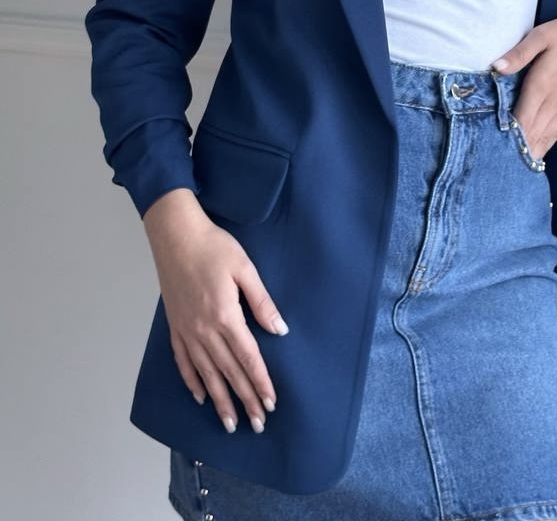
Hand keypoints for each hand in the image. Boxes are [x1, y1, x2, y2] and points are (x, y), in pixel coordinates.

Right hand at [143, 188, 288, 434]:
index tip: (271, 403)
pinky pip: (183, 361)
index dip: (260, 383)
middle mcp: (204, 330)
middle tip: (258, 424)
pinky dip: (192, 381)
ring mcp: (186, 330)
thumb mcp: (245, 269)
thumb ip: (262, 302)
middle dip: (245, 400)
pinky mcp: (174, 325)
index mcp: (225, 316)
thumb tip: (279, 330)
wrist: (175, 234)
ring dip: (219, 401)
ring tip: (230, 423)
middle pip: (229, 372)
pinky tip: (200, 396)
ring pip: (206, 374)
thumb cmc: (213, 247)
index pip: (248, 358)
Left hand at [491, 0, 556, 160]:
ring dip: (532, 151)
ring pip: (546, 138)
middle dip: (516, 151)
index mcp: (541, 87)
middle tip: (499, 164)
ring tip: (515, 166)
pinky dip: (547, 144)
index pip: (520, 121)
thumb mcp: (541, 36)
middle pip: (532, 136)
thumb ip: (518, 54)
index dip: (506, 138)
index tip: (492, 150)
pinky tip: (540, 151)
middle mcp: (555, 104)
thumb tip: (495, 68)